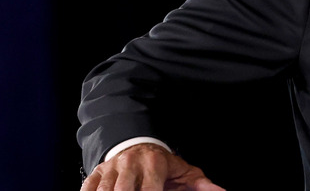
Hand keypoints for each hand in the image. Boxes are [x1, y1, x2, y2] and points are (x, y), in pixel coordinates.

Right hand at [80, 143, 224, 190]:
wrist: (139, 144)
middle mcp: (131, 164)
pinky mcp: (97, 172)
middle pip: (124, 190)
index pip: (151, 189)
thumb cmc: (162, 163)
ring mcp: (112, 168)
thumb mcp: (183, 170)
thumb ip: (200, 184)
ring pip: (105, 190)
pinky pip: (88, 188)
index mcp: (154, 164)